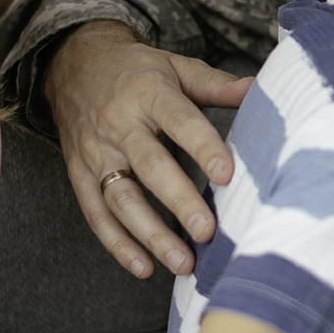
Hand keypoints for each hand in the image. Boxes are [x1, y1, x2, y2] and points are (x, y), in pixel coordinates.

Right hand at [45, 22, 251, 277]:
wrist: (73, 65)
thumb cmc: (137, 71)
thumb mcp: (175, 67)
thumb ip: (216, 85)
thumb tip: (260, 89)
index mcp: (148, 92)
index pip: (179, 121)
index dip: (203, 147)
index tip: (227, 175)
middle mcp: (119, 124)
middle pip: (149, 166)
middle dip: (179, 201)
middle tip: (208, 231)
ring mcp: (96, 153)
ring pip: (121, 198)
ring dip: (151, 234)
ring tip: (183, 263)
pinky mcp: (79, 175)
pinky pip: (96, 214)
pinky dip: (117, 244)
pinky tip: (144, 267)